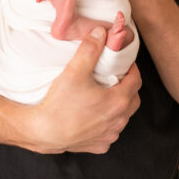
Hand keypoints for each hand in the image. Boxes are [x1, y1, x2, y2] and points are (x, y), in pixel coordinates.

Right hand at [29, 26, 141, 153]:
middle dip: (127, 86)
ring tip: (104, 94)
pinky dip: (106, 123)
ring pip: (122, 117)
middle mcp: (118, 121)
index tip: (123, 62)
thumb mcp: (75, 70)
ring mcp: (108, 136)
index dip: (131, 69)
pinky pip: (109, 132)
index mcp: (118, 101)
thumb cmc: (59, 104)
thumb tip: (100, 32)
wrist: (42, 132)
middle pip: (133, 99)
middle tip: (115, 76)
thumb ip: (90, 48)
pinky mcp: (98, 146)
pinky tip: (94, 115)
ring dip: (118, 105)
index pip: (136, 80)